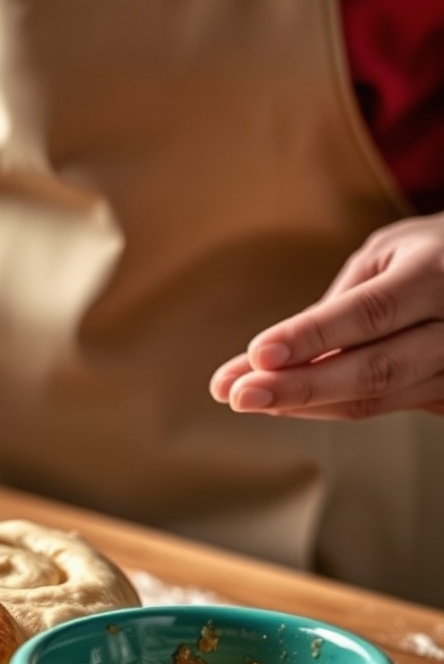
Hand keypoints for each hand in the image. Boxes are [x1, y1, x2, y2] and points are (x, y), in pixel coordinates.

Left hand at [210, 212, 443, 418]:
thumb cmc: (427, 255)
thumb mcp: (384, 256)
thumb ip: (335, 306)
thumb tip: (262, 357)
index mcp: (437, 273)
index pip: (370, 312)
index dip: (312, 336)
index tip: (258, 355)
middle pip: (375, 369)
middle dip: (299, 387)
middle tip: (239, 395)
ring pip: (376, 399)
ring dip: (303, 403)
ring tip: (247, 398)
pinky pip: (382, 408)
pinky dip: (327, 407)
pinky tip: (284, 403)